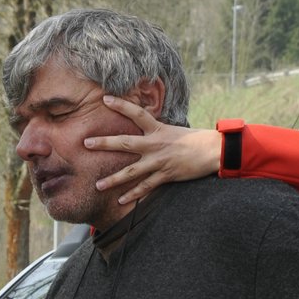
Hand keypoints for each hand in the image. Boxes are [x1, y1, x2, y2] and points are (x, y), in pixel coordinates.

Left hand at [87, 97, 220, 204]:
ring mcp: (159, 160)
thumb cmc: (194, 139)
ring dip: (114, 179)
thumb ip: (156, 131)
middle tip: (86, 143)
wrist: (212, 150)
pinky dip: (134, 195)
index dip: (121, 105)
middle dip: (104, 143)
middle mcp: (155, 143)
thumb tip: (144, 128)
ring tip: (98, 185)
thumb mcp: (174, 129)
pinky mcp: (166, 175)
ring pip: (132, 171)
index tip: (106, 99)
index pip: (137, 113)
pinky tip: (121, 200)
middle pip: (125, 142)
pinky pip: (146, 186)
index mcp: (157, 129)